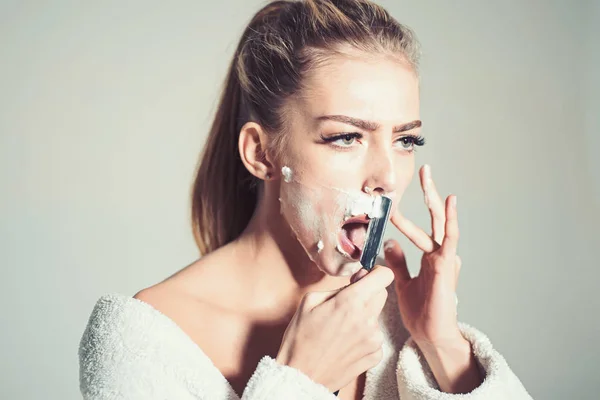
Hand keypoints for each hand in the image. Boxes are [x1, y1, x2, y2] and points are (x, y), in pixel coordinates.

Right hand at [276, 265, 393, 391]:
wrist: (300, 375)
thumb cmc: (300, 339)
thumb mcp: (310, 301)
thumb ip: (337, 287)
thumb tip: (356, 282)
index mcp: (351, 302)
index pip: (384, 276)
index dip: (375, 273)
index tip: (365, 277)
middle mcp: (367, 319)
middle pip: (382, 294)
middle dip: (368, 293)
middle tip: (348, 302)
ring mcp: (373, 339)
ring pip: (376, 316)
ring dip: (364, 317)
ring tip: (341, 328)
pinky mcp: (375, 355)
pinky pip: (375, 337)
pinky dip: (364, 336)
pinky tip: (345, 343)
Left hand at [384, 164, 462, 347]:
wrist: (430, 334)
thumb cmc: (420, 312)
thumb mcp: (402, 282)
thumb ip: (398, 262)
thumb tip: (389, 241)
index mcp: (431, 258)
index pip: (419, 229)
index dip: (405, 215)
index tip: (390, 202)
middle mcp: (440, 254)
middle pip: (434, 218)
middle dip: (429, 193)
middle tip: (424, 170)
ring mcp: (445, 258)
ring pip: (441, 222)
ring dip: (434, 199)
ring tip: (428, 177)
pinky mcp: (446, 264)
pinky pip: (449, 237)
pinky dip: (450, 218)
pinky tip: (449, 201)